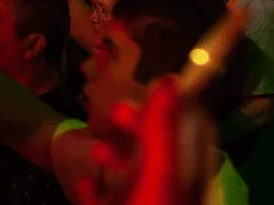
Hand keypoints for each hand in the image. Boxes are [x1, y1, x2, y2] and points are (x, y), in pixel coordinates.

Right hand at [78, 77, 213, 204]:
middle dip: (137, 126)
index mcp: (189, 170)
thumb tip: (169, 80)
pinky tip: (84, 182)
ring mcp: (150, 201)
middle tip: (116, 110)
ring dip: (115, 156)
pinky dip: (97, 189)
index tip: (150, 85)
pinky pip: (112, 199)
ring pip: (135, 173)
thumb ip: (162, 129)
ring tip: (97, 147)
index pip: (189, 127)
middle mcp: (174, 185)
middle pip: (159, 146)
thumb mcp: (159, 170)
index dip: (171, 105)